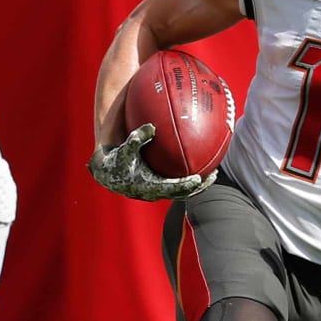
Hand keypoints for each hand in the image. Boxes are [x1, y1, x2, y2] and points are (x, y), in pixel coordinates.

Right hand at [88, 123, 216, 200]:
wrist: (107, 172)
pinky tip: (197, 167)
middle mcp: (155, 192)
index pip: (172, 188)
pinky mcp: (158, 187)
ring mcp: (158, 192)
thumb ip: (137, 139)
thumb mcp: (125, 149)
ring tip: (211, 174)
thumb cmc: (116, 160)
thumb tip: (151, 126)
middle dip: (199, 186)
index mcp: (149, 186)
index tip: (198, 178)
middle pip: (182, 194)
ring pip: (182, 192)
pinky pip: (177, 186)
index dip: (186, 185)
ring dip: (196, 186)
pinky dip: (188, 180)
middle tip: (212, 176)